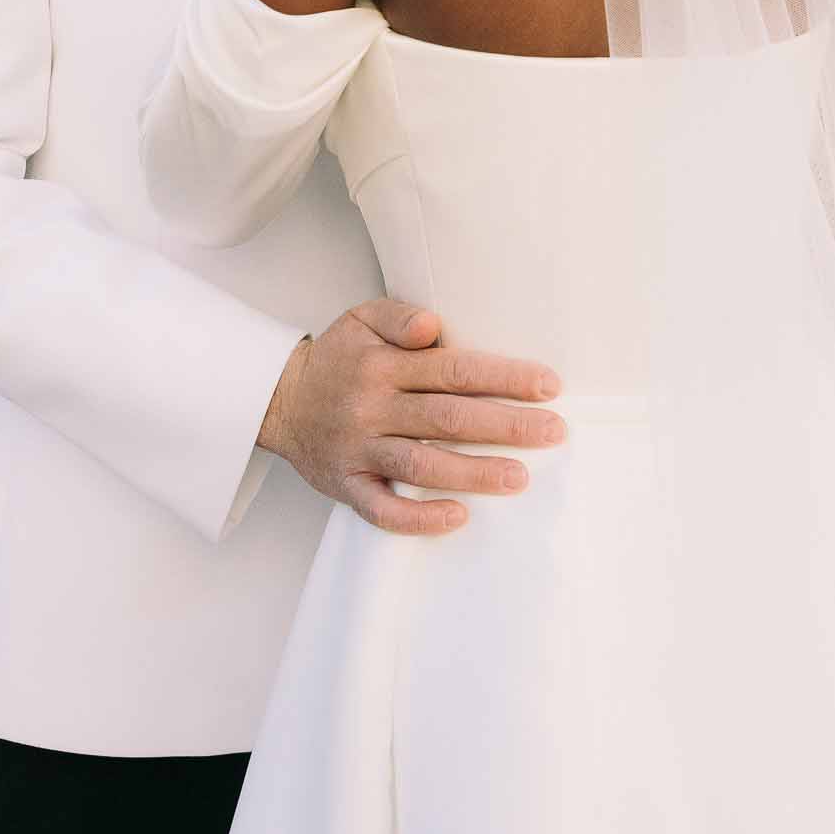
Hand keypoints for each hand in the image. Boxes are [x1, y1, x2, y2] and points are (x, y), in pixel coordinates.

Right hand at [257, 299, 566, 535]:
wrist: (280, 400)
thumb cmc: (337, 358)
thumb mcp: (361, 318)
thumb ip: (400, 315)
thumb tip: (433, 327)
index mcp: (383, 364)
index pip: (453, 370)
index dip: (503, 378)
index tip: (548, 385)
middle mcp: (372, 407)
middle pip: (448, 418)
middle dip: (506, 425)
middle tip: (554, 432)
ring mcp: (360, 450)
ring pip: (421, 465)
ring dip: (474, 473)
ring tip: (521, 477)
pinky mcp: (347, 486)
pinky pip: (383, 510)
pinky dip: (419, 517)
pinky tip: (459, 516)